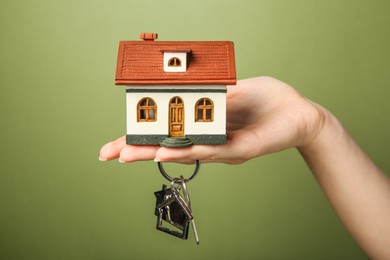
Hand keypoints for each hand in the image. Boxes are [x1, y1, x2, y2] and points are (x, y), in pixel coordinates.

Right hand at [99, 77, 325, 163]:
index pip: (167, 132)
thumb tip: (178, 91)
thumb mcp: (232, 90)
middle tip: (109, 155)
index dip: (141, 137)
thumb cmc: (267, 99)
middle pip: (169, 146)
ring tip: (131, 153)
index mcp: (203, 125)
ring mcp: (223, 148)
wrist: (299, 112)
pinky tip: (169, 150)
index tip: (115, 143)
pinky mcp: (241, 149)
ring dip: (157, 151)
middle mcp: (208, 140)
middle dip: (138, 150)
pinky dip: (190, 149)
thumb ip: (207, 95)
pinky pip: (214, 150)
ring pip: (186, 151)